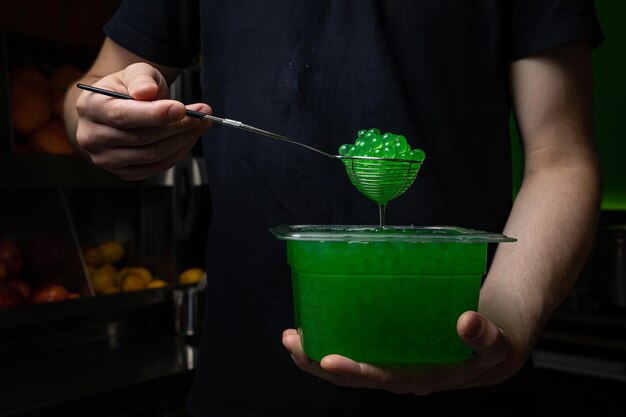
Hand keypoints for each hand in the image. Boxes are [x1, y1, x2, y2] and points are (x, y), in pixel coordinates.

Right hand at [74, 63, 211, 179]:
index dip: (155, 114)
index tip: (182, 108)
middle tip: (203, 115)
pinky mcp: (123, 172)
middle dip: (178, 126)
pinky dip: (177, 153)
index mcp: (89, 107)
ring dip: (182, 140)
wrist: (118, 108)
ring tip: (200, 124)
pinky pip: (156, 167)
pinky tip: (187, 138)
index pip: (122, 116)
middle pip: (142, 138)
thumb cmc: (127, 89)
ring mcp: (105, 159)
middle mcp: (91, 136)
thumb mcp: (135, 73)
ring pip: (152, 155)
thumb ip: (141, 78)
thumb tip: (146, 92)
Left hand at [282, 311, 526, 394]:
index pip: (382, 379)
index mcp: (422, 378)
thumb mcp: (497, 344)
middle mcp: (400, 374)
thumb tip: (467, 321)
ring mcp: (391, 362)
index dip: (355, 371)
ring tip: (291, 336)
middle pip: (352, 375)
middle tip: (292, 342)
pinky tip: (315, 323)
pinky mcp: (388, 347)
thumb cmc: (491, 347)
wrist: (490, 347)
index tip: (329, 361)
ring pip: (347, 363)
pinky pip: (356, 347)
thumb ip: (485, 336)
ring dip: (316, 353)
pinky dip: (333, 338)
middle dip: (318, 362)